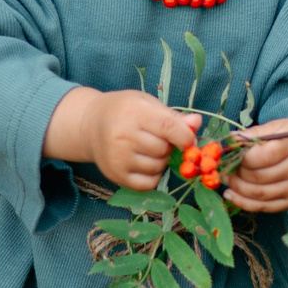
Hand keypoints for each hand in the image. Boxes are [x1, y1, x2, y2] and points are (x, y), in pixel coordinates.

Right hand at [44, 87, 197, 190]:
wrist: (90, 125)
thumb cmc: (125, 111)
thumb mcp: (147, 104)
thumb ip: (173, 116)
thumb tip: (197, 123)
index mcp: (134, 113)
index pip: (167, 127)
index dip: (185, 136)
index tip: (188, 139)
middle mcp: (122, 137)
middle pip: (164, 150)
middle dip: (169, 146)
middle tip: (159, 139)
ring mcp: (117, 158)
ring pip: (158, 167)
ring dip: (161, 161)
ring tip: (149, 149)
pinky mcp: (116, 176)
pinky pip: (149, 183)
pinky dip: (154, 175)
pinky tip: (145, 163)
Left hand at [221, 118, 287, 212]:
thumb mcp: (280, 127)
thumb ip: (255, 133)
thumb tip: (230, 140)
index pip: (261, 156)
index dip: (240, 157)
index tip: (229, 154)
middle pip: (258, 177)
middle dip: (236, 174)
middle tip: (223, 168)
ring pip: (259, 194)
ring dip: (237, 189)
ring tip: (226, 180)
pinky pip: (265, 207)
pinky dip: (244, 203)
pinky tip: (232, 195)